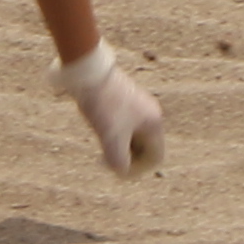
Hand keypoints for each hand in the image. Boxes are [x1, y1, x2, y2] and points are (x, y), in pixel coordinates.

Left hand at [62, 43, 165, 178]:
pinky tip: (98, 127)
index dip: (138, 170)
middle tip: (105, 158)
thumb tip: (122, 172)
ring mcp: (138, 105)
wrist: (88, 71)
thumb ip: (119, 160)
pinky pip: (124, 124)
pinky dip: (113, 132)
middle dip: (127, 157)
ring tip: (100, 141)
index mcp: (154, 123)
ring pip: (132, 136)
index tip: (117, 170)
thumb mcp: (111, 138)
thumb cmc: (102, 104)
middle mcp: (150, 113)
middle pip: (144, 148)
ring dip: (119, 145)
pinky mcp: (124, 99)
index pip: (155, 158)